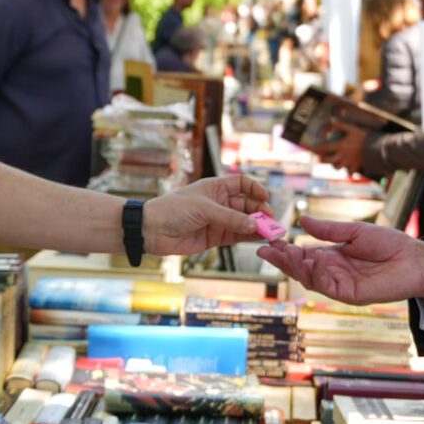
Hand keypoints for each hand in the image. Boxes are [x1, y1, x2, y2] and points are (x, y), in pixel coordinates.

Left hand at [144, 174, 269, 254]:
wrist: (152, 230)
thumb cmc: (174, 210)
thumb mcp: (204, 209)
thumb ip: (231, 218)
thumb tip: (255, 225)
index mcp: (216, 187)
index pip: (242, 184)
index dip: (255, 189)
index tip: (264, 198)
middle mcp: (220, 203)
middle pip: (247, 205)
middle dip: (260, 212)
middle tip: (271, 221)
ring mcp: (218, 220)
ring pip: (244, 222)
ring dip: (257, 226)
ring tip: (271, 232)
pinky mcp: (215, 237)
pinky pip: (236, 236)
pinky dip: (248, 238)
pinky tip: (259, 239)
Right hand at [258, 215, 423, 304]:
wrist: (415, 259)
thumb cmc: (389, 243)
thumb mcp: (354, 231)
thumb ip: (329, 229)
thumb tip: (302, 221)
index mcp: (332, 256)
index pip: (302, 255)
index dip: (284, 250)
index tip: (267, 242)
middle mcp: (332, 272)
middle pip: (300, 269)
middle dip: (282, 260)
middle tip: (266, 250)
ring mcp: (340, 285)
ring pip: (309, 280)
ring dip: (296, 267)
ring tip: (288, 252)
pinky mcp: (350, 295)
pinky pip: (327, 287)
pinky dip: (317, 274)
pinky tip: (314, 259)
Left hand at [314, 121, 368, 173]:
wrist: (377, 148)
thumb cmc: (364, 137)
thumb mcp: (353, 128)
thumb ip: (341, 124)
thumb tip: (331, 120)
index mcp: (340, 146)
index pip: (324, 148)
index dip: (316, 148)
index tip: (311, 148)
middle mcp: (342, 155)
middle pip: (328, 161)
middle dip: (322, 160)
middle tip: (319, 158)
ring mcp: (349, 162)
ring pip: (337, 167)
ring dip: (334, 164)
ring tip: (334, 161)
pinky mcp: (356, 166)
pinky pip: (349, 173)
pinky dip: (347, 171)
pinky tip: (348, 167)